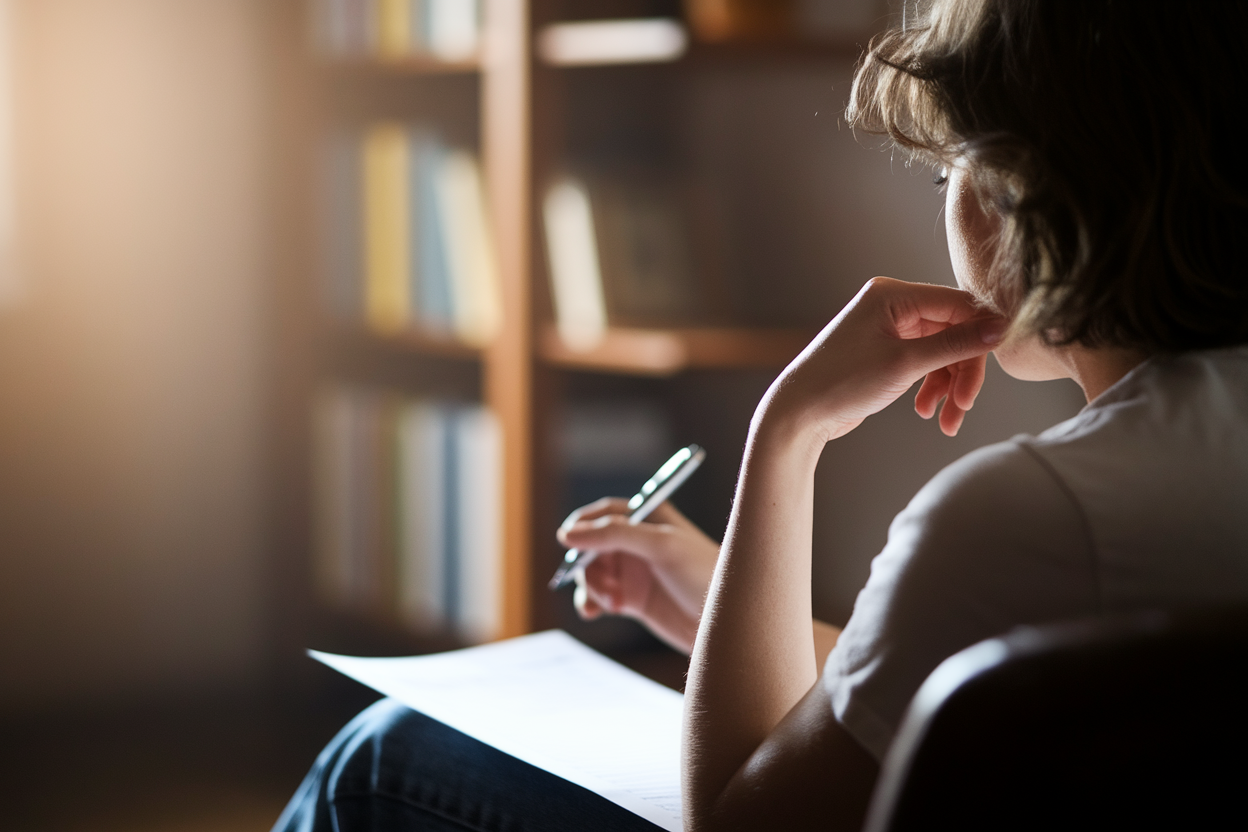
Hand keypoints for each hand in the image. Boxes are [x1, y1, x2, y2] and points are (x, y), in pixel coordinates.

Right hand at [556, 497, 719, 654]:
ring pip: (593, 572)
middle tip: (595, 584)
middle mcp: (640, 542)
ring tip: (609, 604)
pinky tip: (595, 612)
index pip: (607, 511)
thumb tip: (567, 534)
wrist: (728, 624)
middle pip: (594, 544)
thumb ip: (614, 534)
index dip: (584, 522)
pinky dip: (592, 602)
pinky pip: (600, 596)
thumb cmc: (703, 574)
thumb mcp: (661, 546)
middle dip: (587, 563)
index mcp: (651, 518)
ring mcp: (636, 571)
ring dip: (591, 586)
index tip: (567, 539)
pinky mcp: (634, 598)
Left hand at [764, 277, 1006, 440]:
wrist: (799, 413)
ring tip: (946, 420)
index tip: (997, 363)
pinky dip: (932, 387)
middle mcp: (892, 304)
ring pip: (942, 351)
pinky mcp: (888, 351)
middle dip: (963, 371)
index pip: (958, 304)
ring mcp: (889, 328)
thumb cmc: (841, 383)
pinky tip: (927, 412)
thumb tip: (1000, 329)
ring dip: (949, 385)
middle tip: (964, 404)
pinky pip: (926, 363)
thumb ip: (954, 345)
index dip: (982, 333)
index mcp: (892, 294)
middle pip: (954, 331)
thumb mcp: (904, 364)